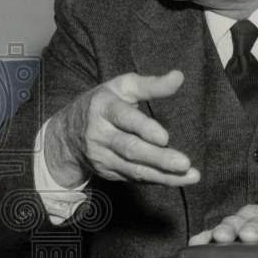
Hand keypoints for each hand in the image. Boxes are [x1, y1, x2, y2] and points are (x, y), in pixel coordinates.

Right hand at [44, 69, 199, 188]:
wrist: (67, 133)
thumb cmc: (103, 103)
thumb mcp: (122, 87)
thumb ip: (150, 84)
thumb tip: (178, 77)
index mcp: (103, 107)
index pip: (123, 118)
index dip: (143, 128)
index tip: (164, 137)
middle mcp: (99, 134)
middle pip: (130, 148)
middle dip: (158, 158)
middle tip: (183, 163)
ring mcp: (101, 156)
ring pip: (133, 168)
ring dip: (163, 175)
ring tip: (190, 175)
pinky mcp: (108, 172)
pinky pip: (134, 177)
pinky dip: (157, 180)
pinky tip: (177, 180)